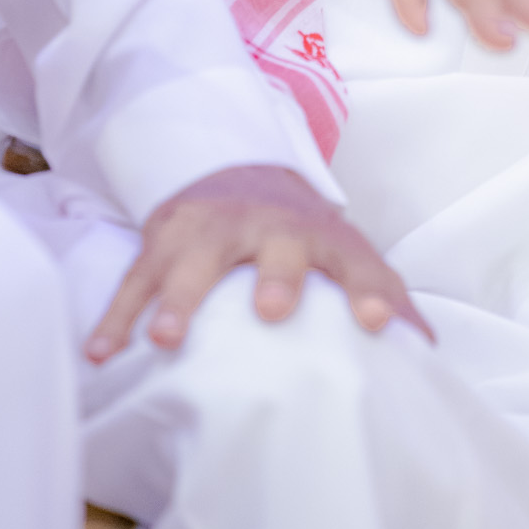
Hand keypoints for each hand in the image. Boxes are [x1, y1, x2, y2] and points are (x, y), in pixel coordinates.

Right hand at [85, 165, 428, 360]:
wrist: (236, 174)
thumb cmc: (301, 235)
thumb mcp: (345, 253)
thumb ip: (385, 296)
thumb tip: (428, 352)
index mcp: (320, 235)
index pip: (355, 257)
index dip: (370, 288)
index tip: (377, 322)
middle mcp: (269, 226)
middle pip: (276, 244)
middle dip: (275, 275)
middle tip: (273, 310)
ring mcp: (211, 231)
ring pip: (193, 261)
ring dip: (178, 299)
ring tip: (164, 339)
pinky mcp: (164, 242)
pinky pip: (136, 280)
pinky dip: (117, 316)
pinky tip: (101, 353)